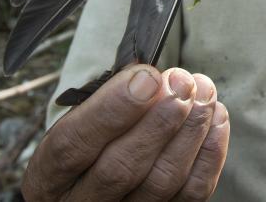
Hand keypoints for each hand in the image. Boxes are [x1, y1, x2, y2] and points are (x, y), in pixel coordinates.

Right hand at [21, 65, 229, 200]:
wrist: (98, 187)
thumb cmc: (92, 143)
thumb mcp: (81, 120)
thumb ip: (109, 99)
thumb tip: (148, 76)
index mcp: (48, 175)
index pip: (72, 144)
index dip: (112, 109)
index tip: (148, 77)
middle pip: (120, 168)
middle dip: (159, 120)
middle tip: (184, 83)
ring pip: (160, 182)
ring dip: (190, 132)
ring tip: (204, 94)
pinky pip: (190, 195)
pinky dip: (209, 155)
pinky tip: (216, 119)